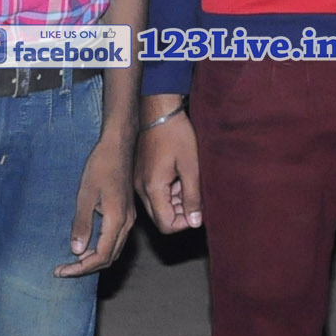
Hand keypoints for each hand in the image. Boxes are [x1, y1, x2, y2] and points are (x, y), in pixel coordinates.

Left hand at [58, 130, 136, 277]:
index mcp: (117, 220)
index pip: (101, 256)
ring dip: (94, 259)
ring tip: (72, 260)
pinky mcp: (126, 213)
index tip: (61, 270)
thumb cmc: (101, 166)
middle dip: (86, 268)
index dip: (81, 268)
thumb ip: (82, 223)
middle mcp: (127, 223)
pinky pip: (115, 239)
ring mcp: (129, 218)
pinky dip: (101, 248)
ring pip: (113, 250)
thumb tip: (76, 251)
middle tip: (64, 269)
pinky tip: (86, 244)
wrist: (119, 146)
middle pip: (109, 257)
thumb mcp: (86, 194)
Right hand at [135, 96, 201, 231]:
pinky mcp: (139, 174)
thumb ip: (192, 197)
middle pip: (160, 218)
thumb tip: (196, 223)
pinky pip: (152, 194)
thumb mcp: (191, 166)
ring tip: (187, 182)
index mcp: (152, 188)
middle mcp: (140, 189)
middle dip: (180, 213)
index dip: (185, 223)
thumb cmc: (176, 134)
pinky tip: (178, 176)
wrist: (158, 110)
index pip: (166, 225)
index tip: (198, 210)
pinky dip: (167, 192)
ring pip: (157, 206)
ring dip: (174, 202)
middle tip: (195, 196)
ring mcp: (138, 182)